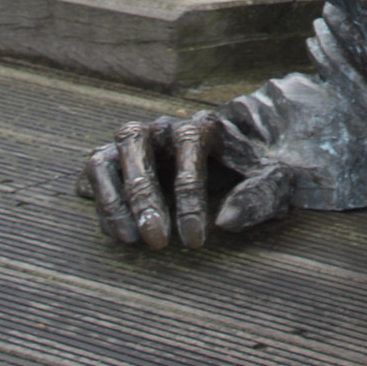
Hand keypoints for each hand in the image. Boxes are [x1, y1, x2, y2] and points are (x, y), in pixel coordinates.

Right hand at [76, 109, 295, 250]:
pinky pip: (95, 175)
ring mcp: (133, 143)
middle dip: (145, 195)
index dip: (190, 197)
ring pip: (108, 158)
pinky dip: (102, 203)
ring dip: (115, 200)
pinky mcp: (111, 160)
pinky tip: (117, 233)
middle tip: (156, 242)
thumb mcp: (271, 180)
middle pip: (138, 146)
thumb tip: (226, 222)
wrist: (230, 164)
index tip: (195, 241)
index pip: (189, 148)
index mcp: (201, 123)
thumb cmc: (250, 173)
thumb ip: (259, 194)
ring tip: (130, 240)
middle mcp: (161, 127)